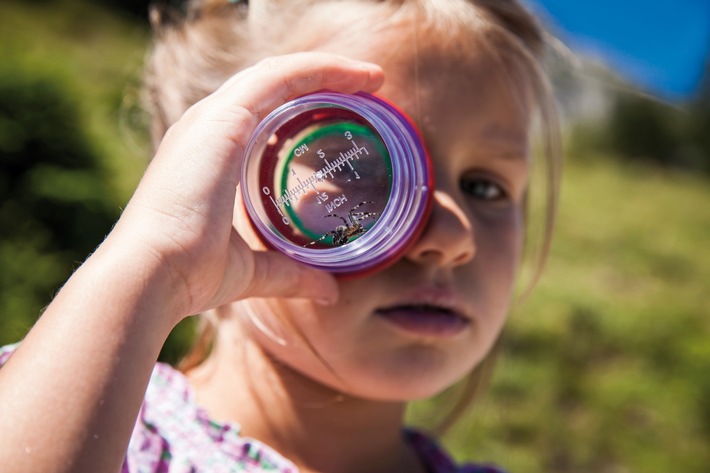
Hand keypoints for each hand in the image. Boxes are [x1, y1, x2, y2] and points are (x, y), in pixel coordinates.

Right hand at [107, 52, 384, 319]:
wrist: (153, 275)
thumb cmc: (190, 274)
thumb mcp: (252, 271)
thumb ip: (291, 274)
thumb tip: (330, 290)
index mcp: (211, 152)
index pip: (263, 109)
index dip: (303, 102)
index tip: (348, 109)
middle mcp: (208, 125)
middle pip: (273, 84)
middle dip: (322, 80)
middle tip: (369, 88)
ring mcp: (212, 118)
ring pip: (279, 72)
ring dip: (328, 68)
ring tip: (371, 76)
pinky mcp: (223, 120)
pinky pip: (280, 77)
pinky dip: (320, 70)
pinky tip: (354, 75)